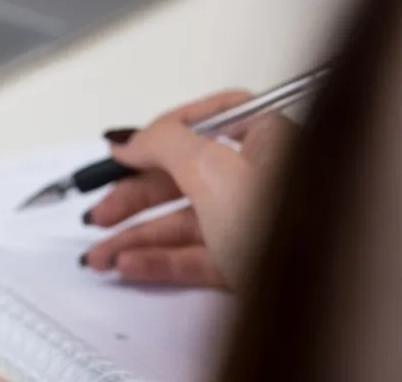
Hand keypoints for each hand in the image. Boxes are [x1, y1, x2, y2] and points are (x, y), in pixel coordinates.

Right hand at [81, 90, 295, 289]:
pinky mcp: (250, 264)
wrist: (321, 300)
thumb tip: (133, 137)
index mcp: (268, 138)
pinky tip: (131, 264)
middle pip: (183, 177)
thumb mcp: (213, 169)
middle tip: (99, 210)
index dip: (158, 135)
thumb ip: (165, 143)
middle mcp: (263, 178)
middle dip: (133, 198)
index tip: (121, 152)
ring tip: (101, 252)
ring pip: (183, 222)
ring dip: (136, 237)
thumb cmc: (291, 228)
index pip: (204, 120)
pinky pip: (194, 256)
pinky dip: (158, 260)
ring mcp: (256, 223)